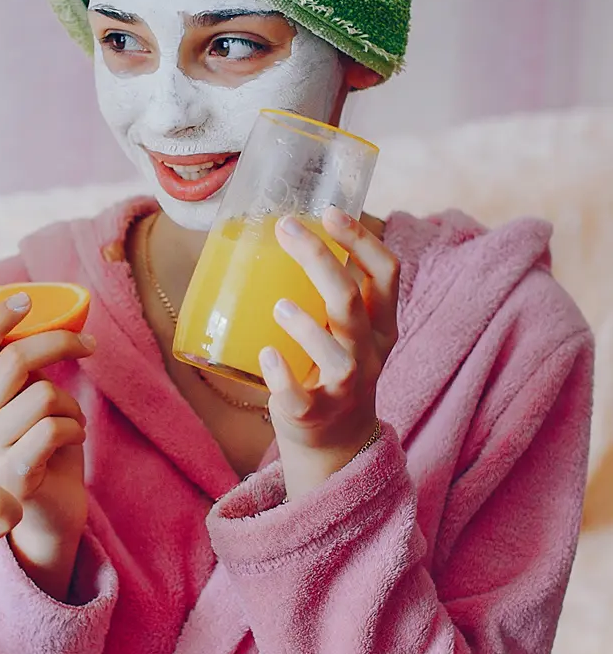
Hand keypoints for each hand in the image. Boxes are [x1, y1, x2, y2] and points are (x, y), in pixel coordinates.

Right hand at [0, 294, 94, 598]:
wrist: (46, 526)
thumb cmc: (42, 464)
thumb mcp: (30, 413)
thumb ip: (23, 379)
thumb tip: (36, 329)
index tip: (24, 299)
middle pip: (15, 361)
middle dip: (59, 343)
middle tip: (90, 347)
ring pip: (42, 394)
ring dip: (72, 404)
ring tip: (73, 423)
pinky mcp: (13, 475)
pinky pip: (53, 428)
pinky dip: (75, 427)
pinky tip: (73, 441)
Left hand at [262, 209, 399, 498]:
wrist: (335, 442)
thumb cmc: (333, 370)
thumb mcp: (347, 330)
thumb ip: (335, 293)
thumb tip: (290, 234)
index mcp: (380, 325)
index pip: (386, 274)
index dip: (362, 240)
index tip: (329, 212)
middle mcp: (369, 352)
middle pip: (352, 302)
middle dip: (321, 260)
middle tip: (286, 228)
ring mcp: (345, 386)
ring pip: (337, 353)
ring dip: (307, 327)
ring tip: (280, 306)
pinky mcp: (314, 414)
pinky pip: (301, 396)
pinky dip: (284, 376)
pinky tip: (268, 356)